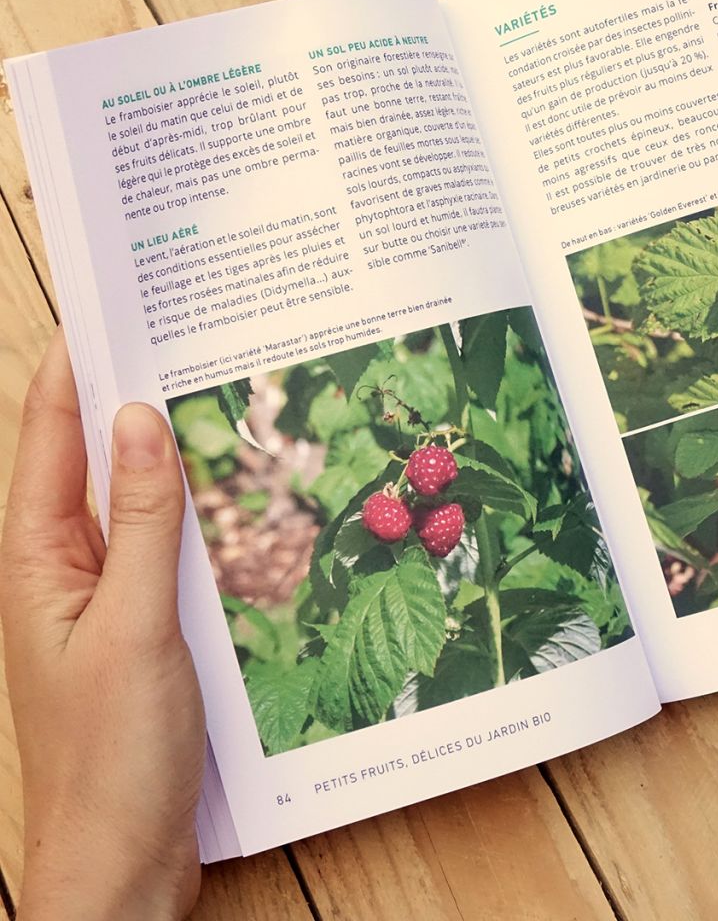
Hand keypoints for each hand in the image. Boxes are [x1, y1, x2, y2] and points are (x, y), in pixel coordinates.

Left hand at [0, 331, 204, 920]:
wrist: (122, 861)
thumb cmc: (113, 753)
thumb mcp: (133, 625)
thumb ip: (142, 521)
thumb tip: (141, 421)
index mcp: (35, 562)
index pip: (46, 440)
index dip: (69, 372)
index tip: (103, 311)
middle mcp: (61, 570)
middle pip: (87, 464)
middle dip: (120, 400)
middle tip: (170, 341)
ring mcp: (99, 598)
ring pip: (129, 505)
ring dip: (160, 456)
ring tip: (204, 402)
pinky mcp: (138, 626)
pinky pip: (159, 548)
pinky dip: (187, 512)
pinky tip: (225, 499)